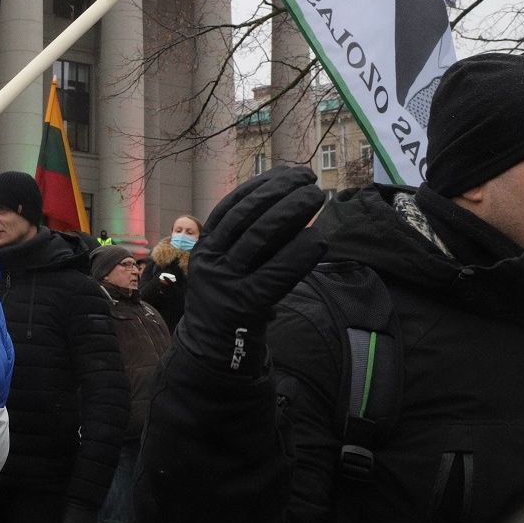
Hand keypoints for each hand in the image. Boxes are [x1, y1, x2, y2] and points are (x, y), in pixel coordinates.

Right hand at [175, 167, 326, 374]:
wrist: (216, 351)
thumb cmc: (233, 300)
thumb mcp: (230, 266)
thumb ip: (253, 239)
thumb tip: (288, 198)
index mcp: (205, 247)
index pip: (231, 206)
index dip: (260, 186)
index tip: (288, 171)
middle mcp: (211, 261)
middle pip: (245, 216)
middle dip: (278, 192)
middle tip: (308, 181)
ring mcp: (226, 282)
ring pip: (258, 238)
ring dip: (290, 213)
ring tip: (316, 198)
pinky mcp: (247, 304)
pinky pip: (276, 273)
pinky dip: (299, 254)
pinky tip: (319, 239)